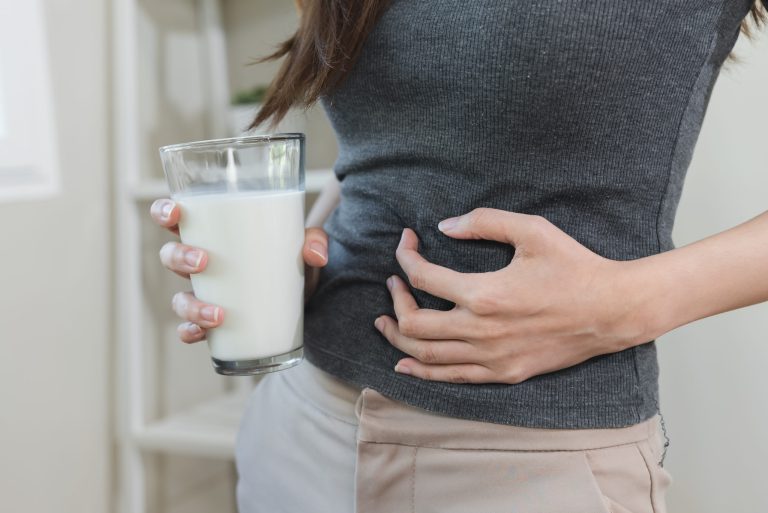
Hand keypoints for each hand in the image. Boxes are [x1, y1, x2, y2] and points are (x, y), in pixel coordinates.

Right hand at [150, 198, 328, 342]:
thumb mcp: (305, 248)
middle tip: (203, 261)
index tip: (176, 212)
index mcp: (215, 235)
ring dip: (190, 305)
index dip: (165, 212)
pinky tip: (202, 333)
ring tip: (217, 313)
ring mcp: (206, 295)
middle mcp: (202, 264)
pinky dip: (191, 331)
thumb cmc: (294, 263)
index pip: (177, 218)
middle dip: (179, 257)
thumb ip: (314, 241)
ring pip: (179, 298)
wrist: (306, 302)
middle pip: (170, 256)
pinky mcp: (214, 323)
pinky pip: (190, 328)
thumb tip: (315, 254)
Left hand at [374, 208, 650, 383]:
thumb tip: (445, 225)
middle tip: (392, 284)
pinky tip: (405, 365)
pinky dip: (423, 372)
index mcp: (484, 293)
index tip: (406, 243)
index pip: (423, 278)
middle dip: (395, 301)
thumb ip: (484, 222)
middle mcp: (481, 330)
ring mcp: (492, 357)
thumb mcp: (532, 230)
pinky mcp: (504, 372)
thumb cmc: (575, 267)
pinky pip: (452, 377)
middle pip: (415, 323)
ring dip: (399, 338)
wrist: (612, 310)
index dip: (406, 257)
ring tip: (384, 324)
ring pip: (427, 356)